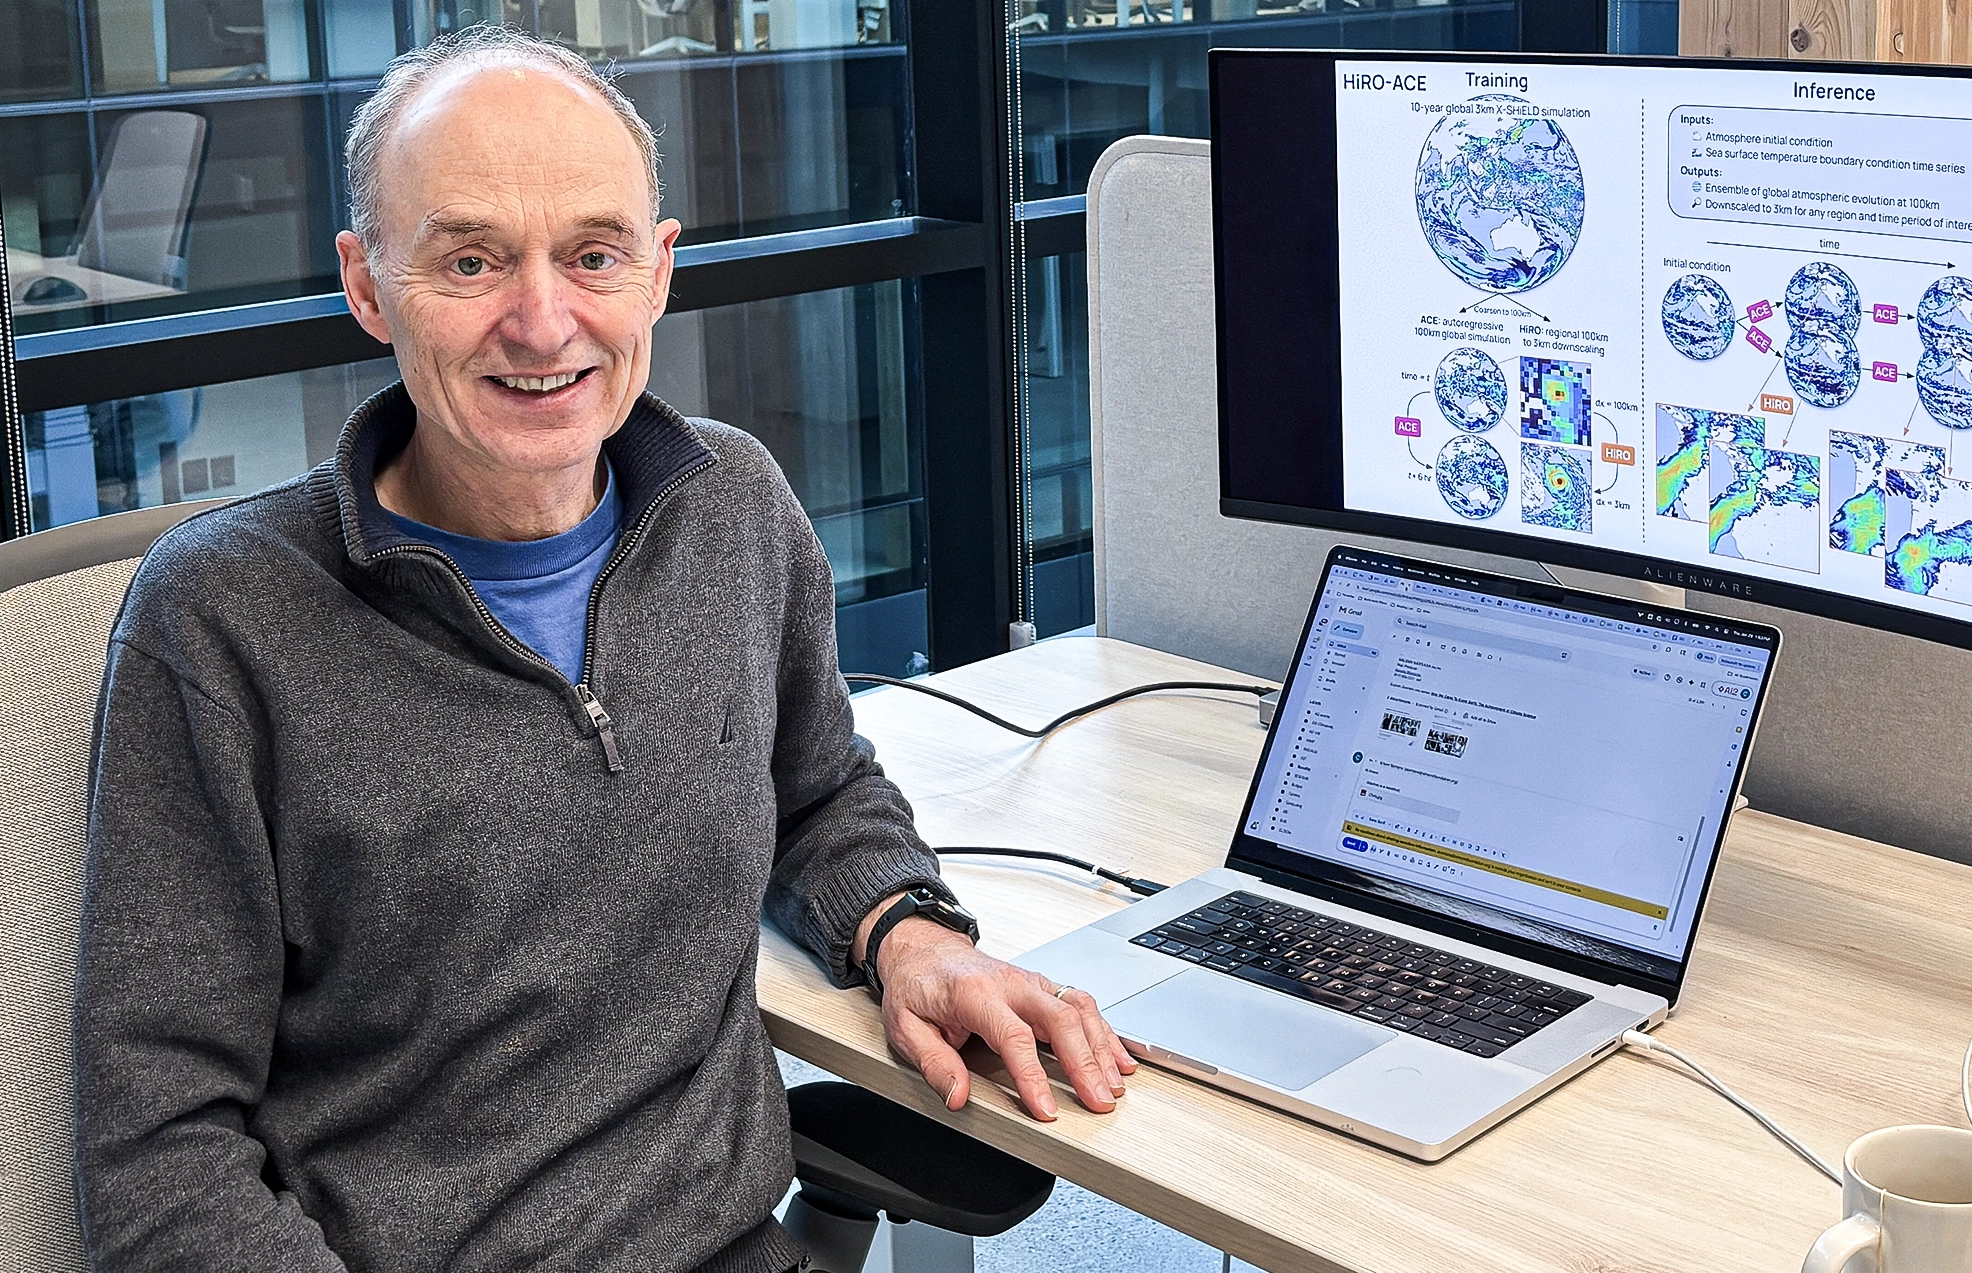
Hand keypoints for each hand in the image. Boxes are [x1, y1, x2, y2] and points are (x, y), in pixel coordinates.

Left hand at [866, 915, 1136, 1119]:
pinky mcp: (1043, 986)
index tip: (1046, 1108)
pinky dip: (1105, 1033)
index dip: (1033, 1076)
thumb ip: (933, 1062)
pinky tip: (1119, 1059)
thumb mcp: (906, 1027)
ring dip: (1101, 1049)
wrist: (924, 950)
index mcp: (975, 993)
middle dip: (1086, 1064)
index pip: (1014, 1036)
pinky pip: (1082, 1004)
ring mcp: (1031, 982)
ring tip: (1114, 1086)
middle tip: (1098, 1101)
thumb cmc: (917, 986)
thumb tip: (956, 1095)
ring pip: (1079, 1008)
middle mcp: (1011, 984)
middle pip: (1060, 1019)